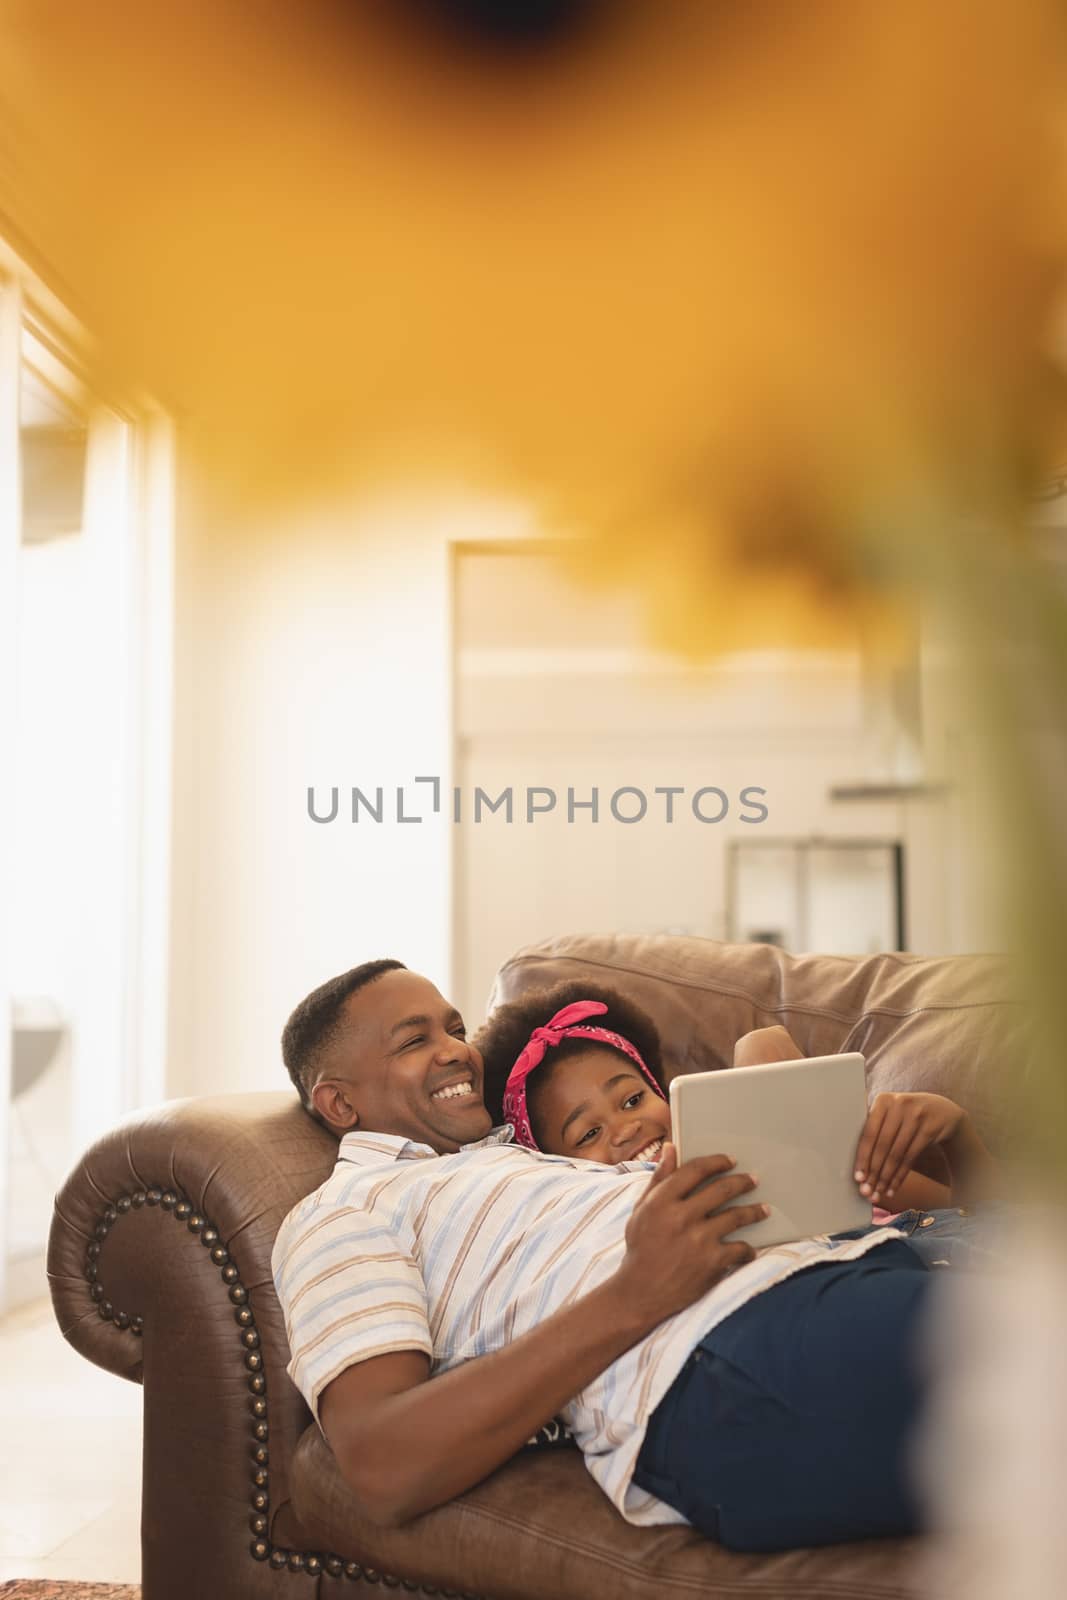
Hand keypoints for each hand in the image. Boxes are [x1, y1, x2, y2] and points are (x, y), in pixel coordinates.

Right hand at [612, 1144, 767, 1328]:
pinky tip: (751, 1248)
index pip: (695, 1170)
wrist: (640, 1292)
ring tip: (764, 1209)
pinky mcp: (712, 1263)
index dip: (716, 1162)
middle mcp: (681, 1217)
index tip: (730, 1160)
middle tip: (753, 1180)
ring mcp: (699, 1240)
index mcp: (661, 1201)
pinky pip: (739, 1249)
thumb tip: (671, 1148)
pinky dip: (748, 1249)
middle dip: (742, 1182)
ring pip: (736, 1217)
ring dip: (754, 1211)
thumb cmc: (641, 1247)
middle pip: (721, 1189)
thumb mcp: (641, 1210)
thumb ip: (658, 1178)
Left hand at [854, 1092, 967, 1204]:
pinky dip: (900, 1176)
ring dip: (886, 1177)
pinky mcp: (929, 1129)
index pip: (869, 1133)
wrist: (944, 1112)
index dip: (863, 1157)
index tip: (858, 1177)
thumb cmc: (907, 1116)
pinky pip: (910, 1158)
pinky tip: (893, 1188)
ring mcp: (916, 1116)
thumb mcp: (892, 1112)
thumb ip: (875, 1128)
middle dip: (873, 1171)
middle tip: (867, 1191)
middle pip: (882, 1145)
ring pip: (896, 1154)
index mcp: (883, 1100)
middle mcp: (898, 1105)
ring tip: (878, 1192)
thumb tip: (857, 1164)